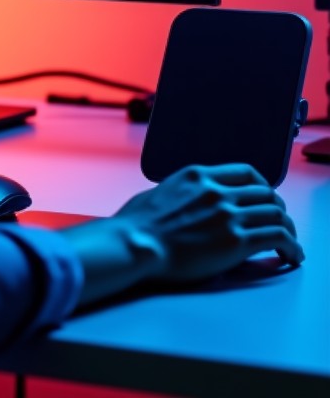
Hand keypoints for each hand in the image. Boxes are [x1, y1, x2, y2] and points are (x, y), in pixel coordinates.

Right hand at [114, 163, 303, 278]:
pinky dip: (292, 246)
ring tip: (289, 244)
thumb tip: (191, 200)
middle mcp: (218, 191)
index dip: (262, 187)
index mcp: (198, 175)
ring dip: (288, 230)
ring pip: (278, 214)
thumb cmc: (138, 223)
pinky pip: (279, 237)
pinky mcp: (236, 241)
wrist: (135, 243)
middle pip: (267, 193)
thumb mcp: (162, 191)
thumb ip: (185, 191)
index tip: (265, 199)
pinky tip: (290, 255)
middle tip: (279, 224)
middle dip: (277, 209)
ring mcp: (228, 214)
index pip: (246, 173)